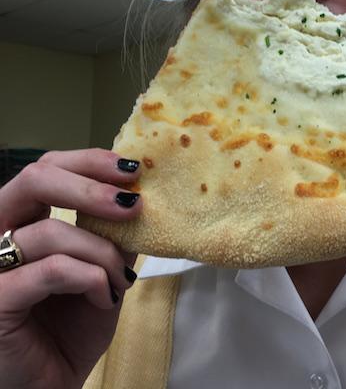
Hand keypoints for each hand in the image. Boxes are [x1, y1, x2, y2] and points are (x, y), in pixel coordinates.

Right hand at [0, 149, 142, 388]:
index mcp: (23, 221)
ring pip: (50, 232)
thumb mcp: (102, 269)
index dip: (88, 161)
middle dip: (90, 185)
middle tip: (131, 203)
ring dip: (102, 253)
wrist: (50, 384)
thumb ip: (111, 233)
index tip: (132, 168)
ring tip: (122, 278)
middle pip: (34, 179)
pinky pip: (50, 270)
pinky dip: (89, 278)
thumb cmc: (71, 327)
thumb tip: (139, 195)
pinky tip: (105, 296)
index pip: (48, 169)